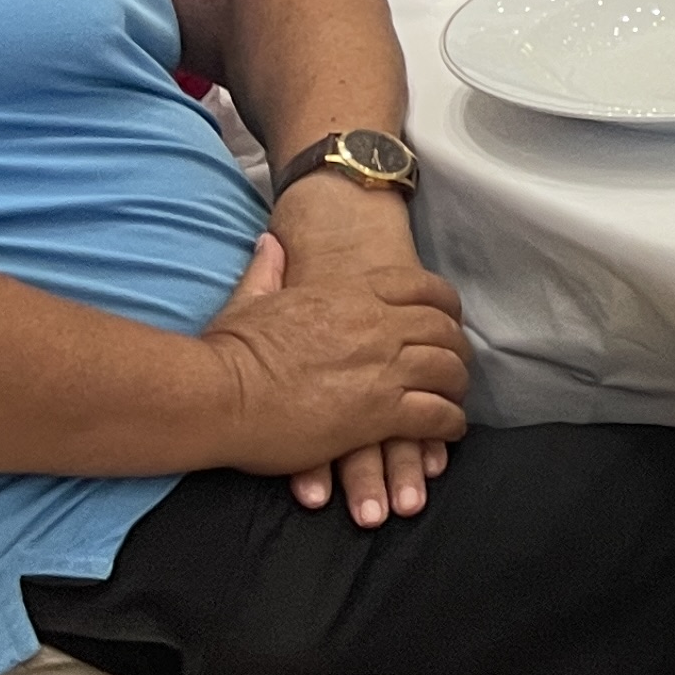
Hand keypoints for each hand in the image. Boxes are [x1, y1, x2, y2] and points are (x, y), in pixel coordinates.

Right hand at [201, 232, 467, 504]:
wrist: (217, 396)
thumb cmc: (228, 351)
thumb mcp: (251, 297)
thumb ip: (268, 268)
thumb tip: (270, 243)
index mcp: (352, 294)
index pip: (423, 288)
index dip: (444, 305)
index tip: (447, 320)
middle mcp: (377, 325)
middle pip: (444, 329)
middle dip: (456, 347)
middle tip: (456, 365)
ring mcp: (383, 368)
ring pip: (448, 370)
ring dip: (457, 386)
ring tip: (456, 400)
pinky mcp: (379, 413)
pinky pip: (436, 414)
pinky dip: (450, 423)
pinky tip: (449, 432)